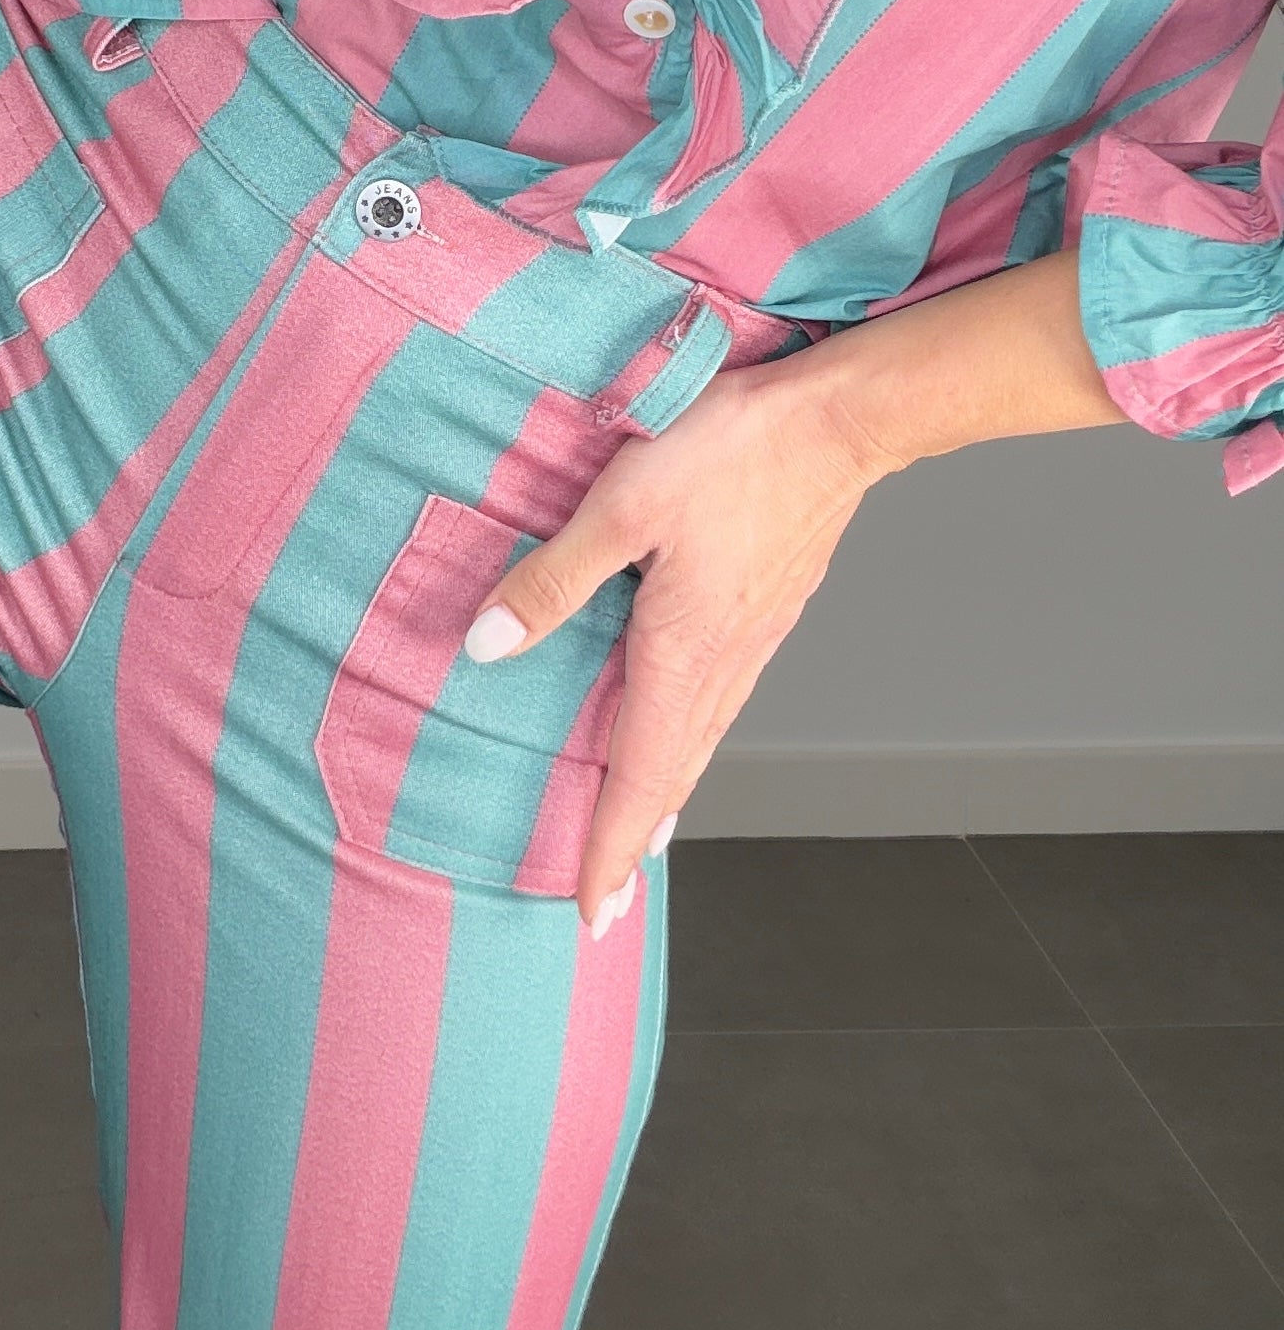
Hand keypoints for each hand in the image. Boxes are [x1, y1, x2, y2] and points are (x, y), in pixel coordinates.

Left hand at [459, 249, 1125, 936]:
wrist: (844, 417)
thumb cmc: (735, 449)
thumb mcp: (622, 504)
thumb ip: (553, 578)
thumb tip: (486, 646)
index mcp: (684, 654)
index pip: (639, 779)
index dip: (609, 850)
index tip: (591, 911)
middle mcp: (725, 662)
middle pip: (675, 776)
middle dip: (635, 841)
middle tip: (607, 897)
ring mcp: (757, 635)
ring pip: (705, 737)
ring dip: (668, 792)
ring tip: (641, 831)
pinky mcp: (772, 603)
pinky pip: (726, 696)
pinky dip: (696, 737)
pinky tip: (689, 724)